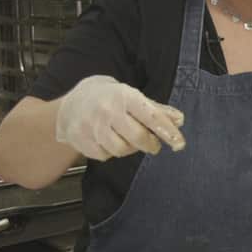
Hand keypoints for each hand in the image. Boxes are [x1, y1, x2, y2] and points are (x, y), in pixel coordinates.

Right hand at [55, 75, 185, 160]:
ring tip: (129, 139)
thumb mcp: (132, 97)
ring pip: (121, 149)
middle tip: (154, 144)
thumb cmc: (109, 100)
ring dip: (131, 149)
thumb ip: (157, 109)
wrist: (71, 105)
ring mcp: (91, 126)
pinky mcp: (81, 140)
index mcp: (123, 95)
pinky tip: (109, 141)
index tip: (179, 143)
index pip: (151, 116)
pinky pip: (105, 155)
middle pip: (138, 137)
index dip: (167, 131)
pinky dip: (112, 152)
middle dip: (151, 144)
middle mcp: (107, 110)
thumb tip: (179, 120)